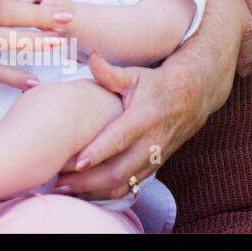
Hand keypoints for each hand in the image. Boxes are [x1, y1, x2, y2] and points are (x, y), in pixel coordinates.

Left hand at [52, 52, 206, 200]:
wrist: (192, 98)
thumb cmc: (156, 84)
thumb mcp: (135, 74)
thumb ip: (110, 72)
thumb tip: (91, 57)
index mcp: (144, 118)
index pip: (120, 139)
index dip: (98, 152)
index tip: (77, 162)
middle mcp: (151, 142)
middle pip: (119, 170)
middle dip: (88, 180)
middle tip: (59, 182)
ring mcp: (154, 158)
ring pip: (124, 183)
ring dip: (95, 191)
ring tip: (66, 191)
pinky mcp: (154, 167)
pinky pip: (131, 187)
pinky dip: (108, 193)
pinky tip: (86, 194)